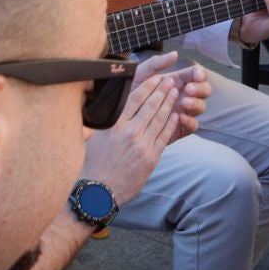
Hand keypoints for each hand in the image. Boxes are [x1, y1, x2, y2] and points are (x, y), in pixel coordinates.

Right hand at [79, 52, 183, 204]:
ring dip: (169, 104)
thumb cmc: (91, 165)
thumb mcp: (93, 138)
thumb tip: (108, 108)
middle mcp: (130, 132)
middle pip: (151, 105)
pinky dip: (171, 124)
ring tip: (176, 93)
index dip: (148, 86)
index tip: (156, 78)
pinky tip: (176, 115)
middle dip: (163, 90)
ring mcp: (142, 145)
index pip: (135, 99)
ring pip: (160, 119)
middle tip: (171, 80)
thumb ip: (105, 122)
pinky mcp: (151, 158)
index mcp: (115, 124)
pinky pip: (164, 136)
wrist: (98, 192)